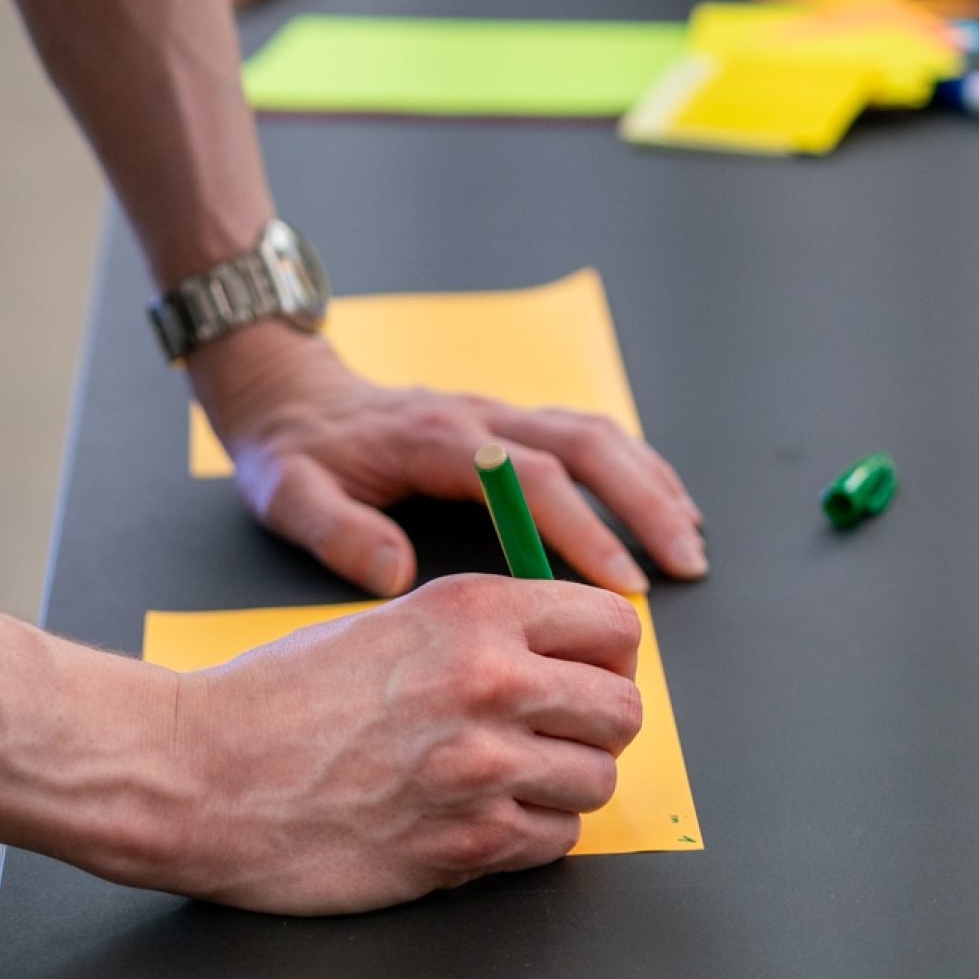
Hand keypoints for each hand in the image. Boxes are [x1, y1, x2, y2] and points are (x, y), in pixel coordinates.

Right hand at [153, 574, 643, 910]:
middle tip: (553, 733)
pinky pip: (553, 842)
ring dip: (563, 786)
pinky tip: (476, 817)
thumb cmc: (281, 695)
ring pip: (598, 783)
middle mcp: (492, 681)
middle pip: (623, 710)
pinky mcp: (468, 845)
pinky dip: (528, 836)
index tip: (586, 671)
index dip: (607, 654)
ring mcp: (485, 768)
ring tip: (504, 779)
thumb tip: (559, 660)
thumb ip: (482, 634)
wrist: (205, 772)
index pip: (613, 624)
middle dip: (595, 725)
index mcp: (474, 610)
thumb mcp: (390, 623)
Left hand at [190, 324, 707, 598]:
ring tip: (691, 539)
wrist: (287, 394)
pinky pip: (584, 432)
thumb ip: (338, 532)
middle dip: (643, 502)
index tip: (624, 585)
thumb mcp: (290, 494)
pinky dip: (631, 466)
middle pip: (584, 443)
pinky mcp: (505, 420)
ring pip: (594, 431)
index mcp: (437, 438)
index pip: (531, 477)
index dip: (582, 529)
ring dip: (648, 481)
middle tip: (687, 563)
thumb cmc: (294, 453)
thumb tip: (397, 571)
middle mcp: (480, 416)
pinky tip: (661, 502)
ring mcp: (497, 413)